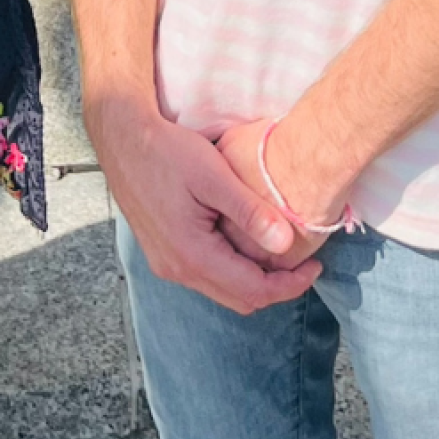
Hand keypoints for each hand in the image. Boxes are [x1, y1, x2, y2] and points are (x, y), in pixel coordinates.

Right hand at [90, 98, 323, 314]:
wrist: (123, 139)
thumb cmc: (167, 150)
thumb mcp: (213, 175)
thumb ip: (249, 211)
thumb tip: (287, 243)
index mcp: (192, 255)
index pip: (253, 291)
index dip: (290, 285)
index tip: (316, 264)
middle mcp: (177, 269)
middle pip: (239, 299)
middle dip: (276, 286)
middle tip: (302, 259)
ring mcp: (168, 264)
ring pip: (223, 289)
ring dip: (254, 278)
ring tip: (279, 248)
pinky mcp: (164, 253)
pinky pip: (207, 275)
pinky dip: (233, 268)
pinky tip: (246, 239)